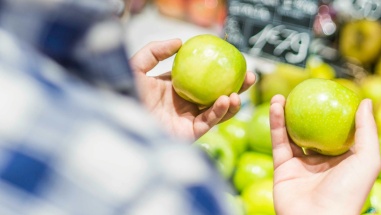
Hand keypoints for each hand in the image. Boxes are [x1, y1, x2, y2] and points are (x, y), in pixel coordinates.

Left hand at [129, 38, 254, 140]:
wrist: (120, 119)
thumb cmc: (124, 93)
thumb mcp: (137, 66)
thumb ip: (155, 51)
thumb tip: (180, 41)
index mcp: (176, 88)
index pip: (203, 78)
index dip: (219, 71)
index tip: (233, 60)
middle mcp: (185, 104)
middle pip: (216, 94)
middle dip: (235, 86)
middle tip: (249, 76)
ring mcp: (188, 119)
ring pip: (217, 110)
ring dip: (232, 102)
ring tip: (239, 91)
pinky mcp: (189, 133)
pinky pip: (209, 121)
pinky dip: (220, 111)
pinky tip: (226, 100)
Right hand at [270, 94, 380, 214]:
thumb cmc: (348, 192)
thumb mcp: (368, 159)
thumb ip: (367, 131)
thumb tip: (366, 102)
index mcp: (342, 159)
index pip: (335, 131)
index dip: (329, 112)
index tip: (324, 93)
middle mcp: (320, 161)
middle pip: (310, 130)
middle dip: (303, 112)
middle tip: (299, 94)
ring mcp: (300, 164)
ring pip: (290, 134)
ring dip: (284, 114)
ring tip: (280, 96)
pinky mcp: (282, 167)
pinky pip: (278, 142)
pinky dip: (275, 124)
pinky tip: (275, 107)